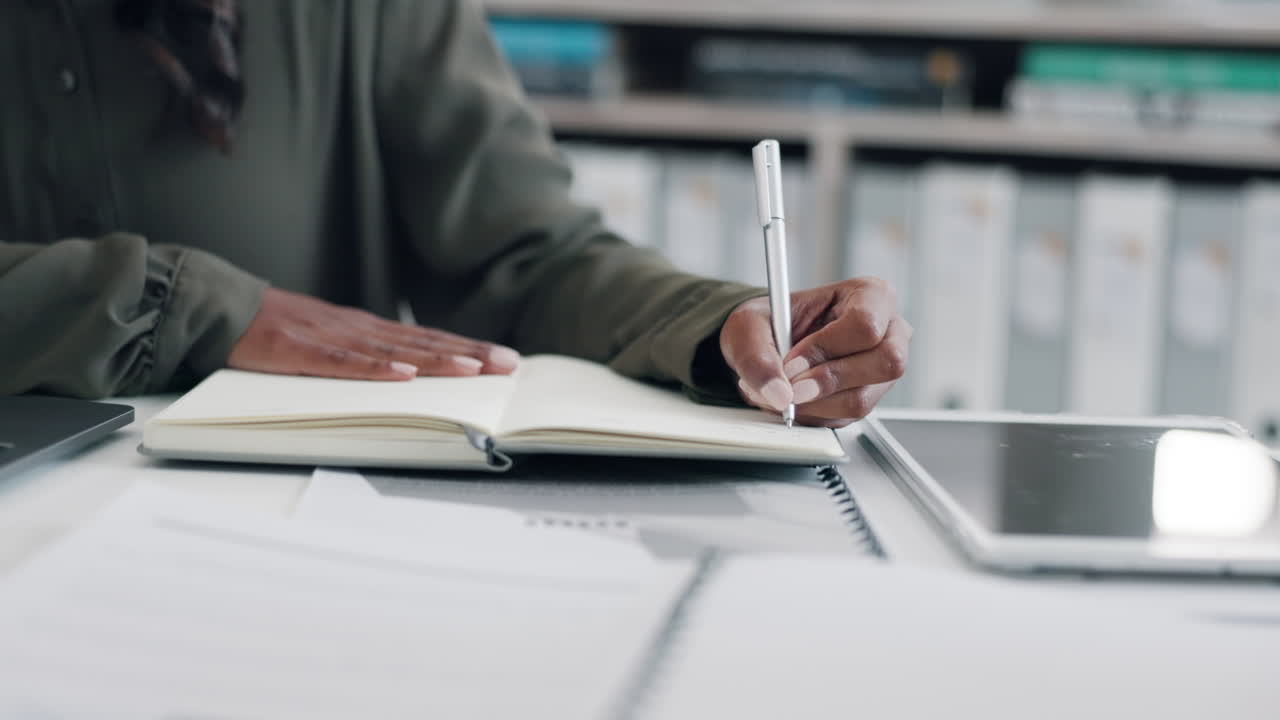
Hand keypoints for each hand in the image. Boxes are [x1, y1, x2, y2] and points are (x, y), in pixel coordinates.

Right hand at [227, 288, 519, 379]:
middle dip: (467, 353)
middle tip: (507, 365)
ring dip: (434, 360)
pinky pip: (341, 363)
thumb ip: (364, 353)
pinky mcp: (299, 350)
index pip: (426, 339)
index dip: (466, 348)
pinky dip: (373, 369)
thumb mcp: (328, 340)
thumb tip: (406, 372)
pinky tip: (402, 375)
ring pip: (391, 352)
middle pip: (421, 343)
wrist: (219, 305)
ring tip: (471, 368)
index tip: (503, 359)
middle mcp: (357, 329)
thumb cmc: (274, 328)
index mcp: (365, 329)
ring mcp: (329, 338)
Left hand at [720, 277, 910, 427]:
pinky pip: (848, 418)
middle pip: (885, 363)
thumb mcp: (748, 325)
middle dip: (829, 380)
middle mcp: (888, 332)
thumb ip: (757, 354)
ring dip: (815, 402)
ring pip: (863, 398)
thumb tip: (779, 392)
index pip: (866, 325)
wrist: (770, 343)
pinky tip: (796, 398)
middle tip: (791, 387)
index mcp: (870, 295)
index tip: (792, 362)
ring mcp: (882, 369)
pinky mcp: (868, 398)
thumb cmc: (770, 321)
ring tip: (784, 391)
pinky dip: (814, 414)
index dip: (826, 348)